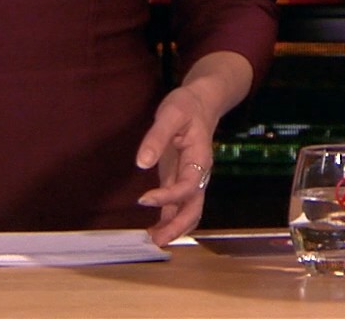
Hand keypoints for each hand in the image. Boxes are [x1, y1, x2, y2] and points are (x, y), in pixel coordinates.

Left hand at [134, 84, 219, 245]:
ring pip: (189, 211)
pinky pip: (178, 206)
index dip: (168, 196)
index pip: (187, 186)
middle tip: (155, 241)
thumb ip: (156, 138)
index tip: (144, 199)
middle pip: (195, 208)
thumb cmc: (186, 106)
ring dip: (174, 228)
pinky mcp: (180, 180)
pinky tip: (153, 229)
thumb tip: (142, 163)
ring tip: (152, 240)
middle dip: (177, 227)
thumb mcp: (171, 114)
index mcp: (199, 159)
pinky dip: (168, 220)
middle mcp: (198, 174)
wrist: (202, 103)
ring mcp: (190, 179)